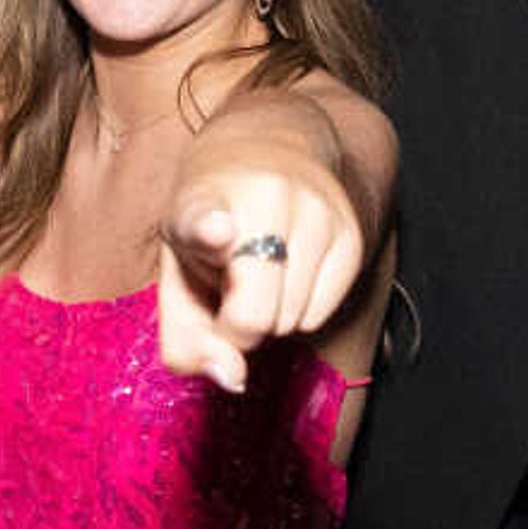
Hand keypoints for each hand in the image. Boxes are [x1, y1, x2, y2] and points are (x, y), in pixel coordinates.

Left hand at [156, 150, 365, 395]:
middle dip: (237, 323)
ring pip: (292, 321)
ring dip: (272, 314)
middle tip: (230, 282)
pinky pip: (320, 315)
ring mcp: (314, 210)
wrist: (267, 150)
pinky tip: (289, 271)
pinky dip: (300, 310)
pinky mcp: (351, 231)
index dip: (208, 229)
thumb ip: (187, 341)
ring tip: (259, 268)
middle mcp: (263, 196)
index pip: (205, 219)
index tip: (216, 230)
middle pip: (255, 317)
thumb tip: (233, 378)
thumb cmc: (209, 230)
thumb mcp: (176, 278)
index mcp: (201, 202)